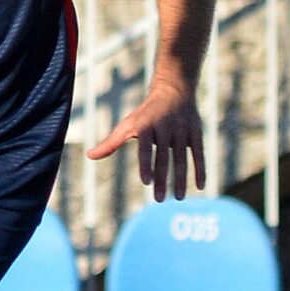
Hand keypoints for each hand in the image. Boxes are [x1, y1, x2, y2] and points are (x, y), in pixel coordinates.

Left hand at [85, 82, 205, 200]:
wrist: (173, 91)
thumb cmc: (145, 115)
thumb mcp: (127, 125)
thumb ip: (111, 143)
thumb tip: (89, 155)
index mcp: (146, 126)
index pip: (145, 148)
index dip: (146, 164)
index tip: (147, 182)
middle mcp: (165, 128)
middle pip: (164, 158)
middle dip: (163, 179)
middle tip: (159, 199)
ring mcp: (182, 131)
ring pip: (182, 158)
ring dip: (181, 179)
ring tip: (178, 198)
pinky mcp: (196, 133)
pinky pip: (199, 154)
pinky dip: (200, 170)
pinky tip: (200, 187)